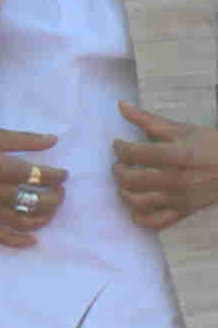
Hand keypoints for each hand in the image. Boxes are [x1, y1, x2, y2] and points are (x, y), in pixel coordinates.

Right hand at [0, 124, 63, 248]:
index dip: (57, 176)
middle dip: (56, 198)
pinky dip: (17, 242)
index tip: (62, 175)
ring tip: (48, 212)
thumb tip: (54, 140)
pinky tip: (32, 241)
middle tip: (59, 193)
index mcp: (1, 167)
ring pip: (23, 221)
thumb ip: (23, 139)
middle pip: (38, 201)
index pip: (41, 176)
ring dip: (43, 218)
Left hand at [114, 103, 217, 230]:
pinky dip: (140, 218)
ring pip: (138, 202)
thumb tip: (120, 105)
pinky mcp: (183, 212)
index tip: (120, 144)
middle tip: (121, 164)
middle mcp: (175, 179)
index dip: (120, 148)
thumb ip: (148, 120)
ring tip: (126, 183)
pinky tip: (136, 207)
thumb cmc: (210, 145)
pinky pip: (155, 222)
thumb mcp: (181, 129)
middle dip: (118, 170)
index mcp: (175, 155)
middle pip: (130, 180)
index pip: (133, 154)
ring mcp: (179, 198)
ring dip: (124, 192)